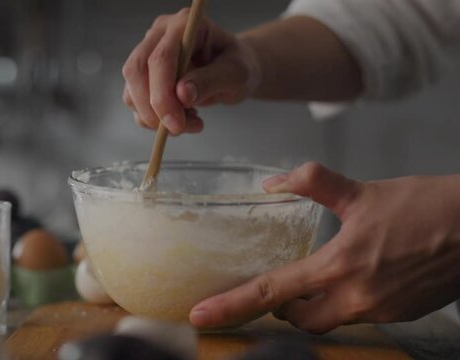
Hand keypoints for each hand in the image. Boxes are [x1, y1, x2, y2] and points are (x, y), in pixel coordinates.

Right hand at [122, 8, 260, 134]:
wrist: (231, 71)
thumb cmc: (236, 67)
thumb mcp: (236, 74)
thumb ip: (211, 80)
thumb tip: (182, 94)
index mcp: (183, 25)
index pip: (160, 58)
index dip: (163, 94)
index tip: (176, 124)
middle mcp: (159, 35)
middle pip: (136, 72)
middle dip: (153, 109)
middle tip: (178, 129)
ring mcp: (146, 53)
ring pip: (132, 91)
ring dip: (155, 118)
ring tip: (191, 121)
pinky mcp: (142, 75)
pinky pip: (135, 102)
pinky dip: (154, 119)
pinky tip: (182, 117)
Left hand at [189, 162, 459, 332]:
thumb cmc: (423, 206)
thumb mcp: (362, 190)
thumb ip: (313, 182)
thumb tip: (271, 183)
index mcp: (339, 266)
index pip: (271, 293)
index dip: (231, 305)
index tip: (200, 316)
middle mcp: (357, 298)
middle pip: (298, 319)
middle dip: (282, 308)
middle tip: (279, 288)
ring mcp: (380, 312)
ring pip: (329, 320)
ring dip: (314, 305)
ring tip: (316, 279)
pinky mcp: (401, 316)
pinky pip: (358, 316)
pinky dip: (344, 302)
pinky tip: (357, 277)